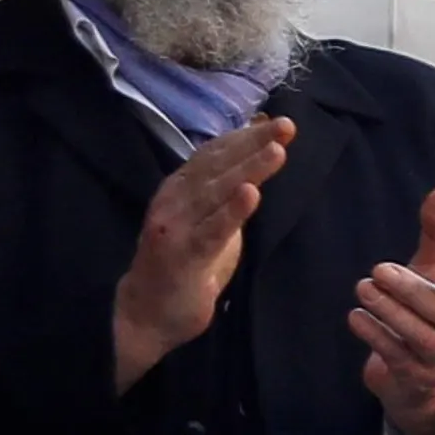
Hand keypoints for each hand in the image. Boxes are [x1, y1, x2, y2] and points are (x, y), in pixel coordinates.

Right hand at [111, 117, 288, 393]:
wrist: (147, 311)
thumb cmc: (185, 264)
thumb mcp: (213, 221)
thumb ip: (231, 191)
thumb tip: (258, 157)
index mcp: (182, 188)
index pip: (215, 154)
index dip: (245, 135)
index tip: (280, 122)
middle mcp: (175, 199)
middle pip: (217, 165)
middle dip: (253, 143)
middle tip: (287, 126)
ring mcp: (176, 225)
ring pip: (216, 191)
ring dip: (248, 169)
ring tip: (277, 150)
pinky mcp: (182, 254)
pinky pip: (212, 230)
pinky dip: (232, 211)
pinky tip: (252, 194)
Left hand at [352, 185, 434, 434]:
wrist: (415, 374)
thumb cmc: (427, 314)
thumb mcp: (433, 272)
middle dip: (413, 293)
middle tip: (378, 271)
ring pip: (425, 340)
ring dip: (391, 313)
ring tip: (362, 290)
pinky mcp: (418, 379)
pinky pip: (400, 358)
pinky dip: (376, 336)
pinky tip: (356, 317)